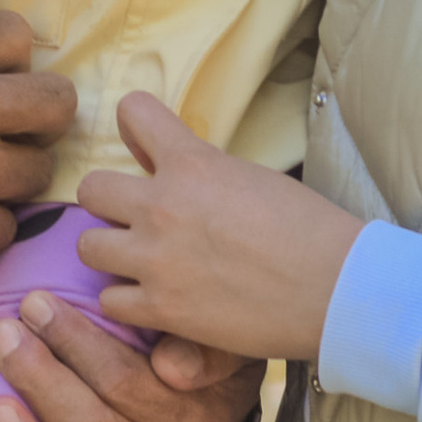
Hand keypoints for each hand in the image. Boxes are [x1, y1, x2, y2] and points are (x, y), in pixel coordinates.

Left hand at [0, 284, 263, 421]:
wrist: (212, 419)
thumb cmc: (200, 363)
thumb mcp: (218, 344)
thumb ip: (203, 345)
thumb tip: (171, 364)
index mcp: (198, 420)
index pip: (126, 382)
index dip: (75, 342)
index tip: (34, 303)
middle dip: (40, 379)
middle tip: (0, 334)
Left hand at [76, 93, 360, 362]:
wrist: (334, 288)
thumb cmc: (308, 228)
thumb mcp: (252, 176)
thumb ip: (203, 169)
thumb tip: (173, 165)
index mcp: (192, 162)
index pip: (132, 112)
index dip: (136, 127)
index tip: (144, 144)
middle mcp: (163, 205)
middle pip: (90, 188)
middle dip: (110, 202)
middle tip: (138, 218)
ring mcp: (156, 259)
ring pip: (87, 245)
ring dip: (112, 251)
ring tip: (140, 261)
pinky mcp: (162, 309)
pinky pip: (109, 300)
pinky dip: (128, 301)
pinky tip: (154, 300)